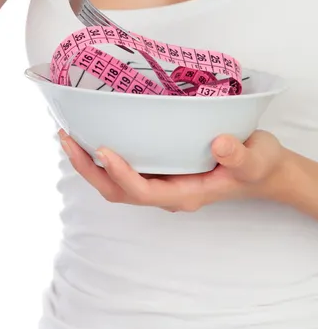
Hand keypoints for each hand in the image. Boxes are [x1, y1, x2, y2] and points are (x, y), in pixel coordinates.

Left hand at [58, 130, 288, 211]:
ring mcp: (162, 182)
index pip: (143, 191)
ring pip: (116, 182)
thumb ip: (239, 156)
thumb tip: (219, 143)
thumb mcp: (256, 159)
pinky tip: (93, 134)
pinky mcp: (161, 169)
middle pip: (118, 190)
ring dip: (89, 163)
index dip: (120, 173)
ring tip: (69, 135)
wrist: (262, 171)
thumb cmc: (258, 167)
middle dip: (89, 169)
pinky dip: (104, 156)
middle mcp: (168, 192)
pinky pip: (126, 168)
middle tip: (67, 138)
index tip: (103, 149)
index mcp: (186, 194)